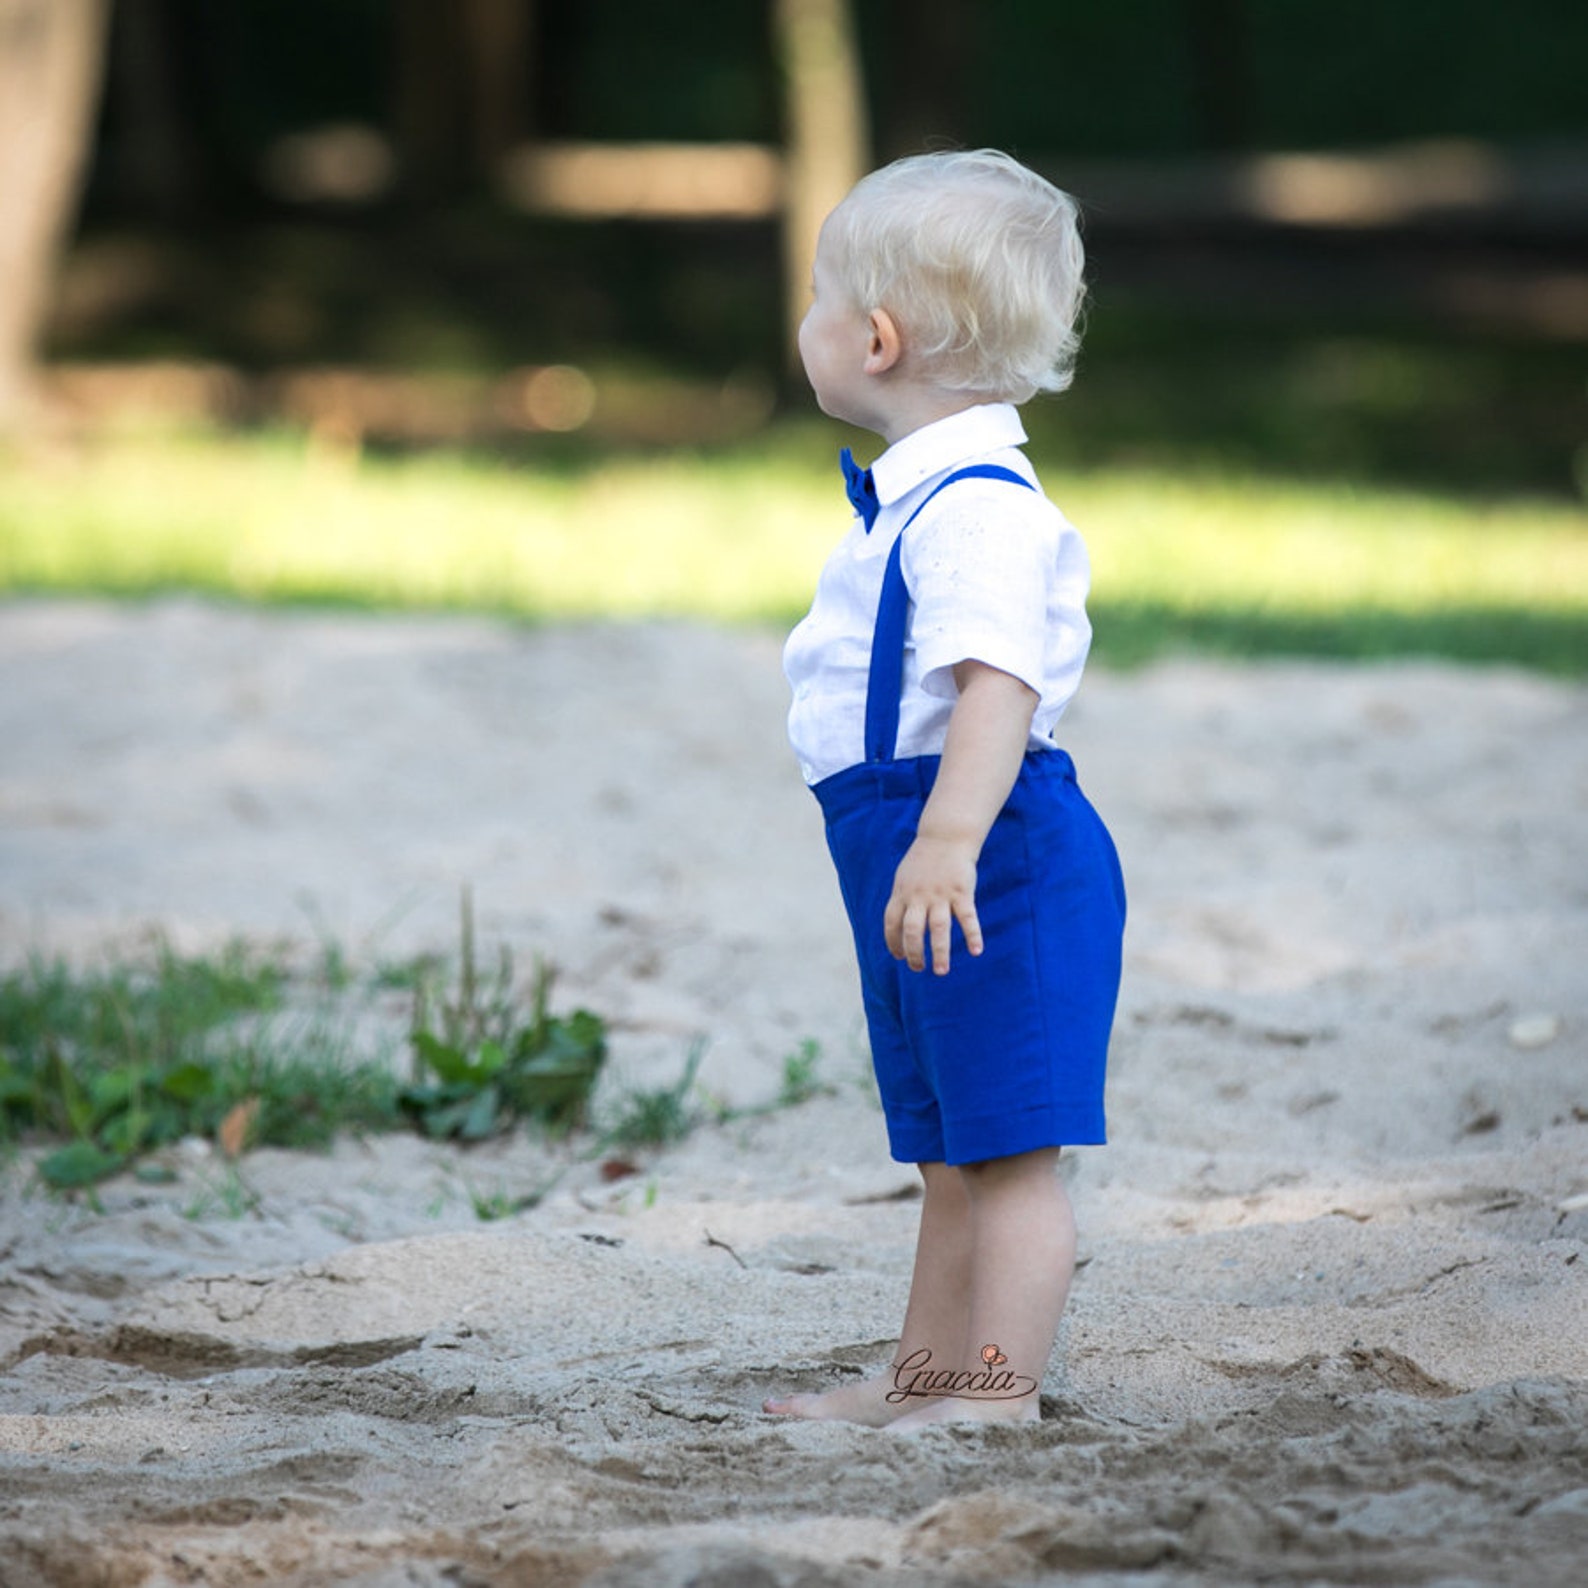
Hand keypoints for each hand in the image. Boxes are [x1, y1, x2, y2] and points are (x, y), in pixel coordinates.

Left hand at [884, 835, 982, 974]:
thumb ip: (901, 899)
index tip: (899, 957)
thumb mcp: (904, 877)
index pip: (892, 923)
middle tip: (918, 968)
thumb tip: (896, 924)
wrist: (946, 836)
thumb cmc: (924, 860)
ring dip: (939, 952)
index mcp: (902, 893)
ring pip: (938, 928)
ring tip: (941, 971)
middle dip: (913, 953)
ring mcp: (940, 895)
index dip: (894, 942)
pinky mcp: (961, 892)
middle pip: (912, 930)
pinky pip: (967, 917)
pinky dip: (972, 934)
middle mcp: (919, 896)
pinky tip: (976, 950)